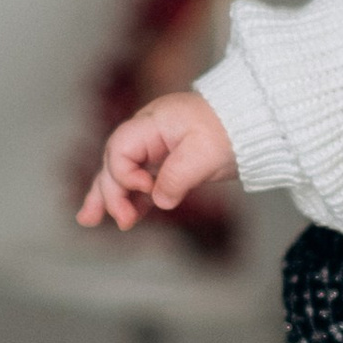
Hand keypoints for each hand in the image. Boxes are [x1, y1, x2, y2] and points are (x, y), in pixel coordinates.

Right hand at [78, 90, 234, 231]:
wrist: (254, 121)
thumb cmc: (231, 128)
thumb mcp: (205, 153)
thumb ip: (178, 176)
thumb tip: (158, 200)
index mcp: (152, 122)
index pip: (120, 148)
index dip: (125, 173)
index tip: (147, 189)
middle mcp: (147, 133)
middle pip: (115, 162)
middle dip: (109, 192)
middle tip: (121, 220)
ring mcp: (155, 147)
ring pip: (122, 173)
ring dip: (108, 197)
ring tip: (88, 220)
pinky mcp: (167, 162)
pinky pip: (142, 182)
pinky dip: (133, 199)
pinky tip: (129, 216)